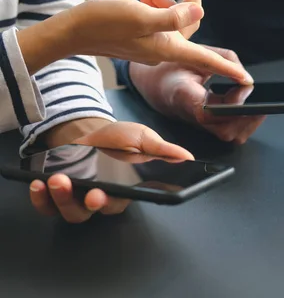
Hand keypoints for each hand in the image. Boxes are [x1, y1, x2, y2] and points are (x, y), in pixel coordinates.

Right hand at [19, 0, 251, 82]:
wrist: (73, 30)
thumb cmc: (104, 23)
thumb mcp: (140, 16)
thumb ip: (171, 17)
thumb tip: (198, 12)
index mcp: (167, 49)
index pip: (206, 59)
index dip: (228, 69)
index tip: (247, 80)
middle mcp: (163, 49)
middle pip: (192, 26)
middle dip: (190, 0)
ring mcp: (153, 44)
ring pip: (175, 20)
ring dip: (168, 1)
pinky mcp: (143, 37)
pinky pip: (161, 21)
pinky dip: (157, 6)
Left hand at [29, 121, 192, 222]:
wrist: (86, 128)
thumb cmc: (117, 138)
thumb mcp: (143, 138)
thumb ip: (163, 150)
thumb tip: (187, 156)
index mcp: (125, 188)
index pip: (124, 201)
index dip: (117, 201)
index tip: (109, 195)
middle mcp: (102, 197)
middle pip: (98, 210)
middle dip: (95, 203)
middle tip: (92, 193)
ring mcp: (78, 197)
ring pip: (72, 212)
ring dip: (64, 199)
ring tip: (58, 180)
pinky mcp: (55, 195)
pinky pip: (47, 206)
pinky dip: (41, 199)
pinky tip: (39, 184)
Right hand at [130, 60, 265, 143]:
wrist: (155, 84)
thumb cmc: (174, 68)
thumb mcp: (198, 53)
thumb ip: (226, 60)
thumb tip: (248, 80)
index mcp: (184, 96)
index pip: (209, 112)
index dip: (234, 102)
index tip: (244, 84)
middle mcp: (192, 116)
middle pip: (225, 131)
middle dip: (248, 116)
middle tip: (257, 98)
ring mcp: (200, 125)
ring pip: (230, 136)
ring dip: (248, 121)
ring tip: (255, 103)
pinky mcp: (208, 128)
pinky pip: (230, 132)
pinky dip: (244, 122)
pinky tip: (247, 107)